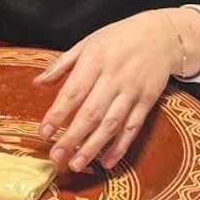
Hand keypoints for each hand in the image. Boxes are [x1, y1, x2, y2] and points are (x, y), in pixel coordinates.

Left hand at [35, 11, 181, 171]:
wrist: (161, 34)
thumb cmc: (118, 38)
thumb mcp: (87, 43)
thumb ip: (61, 65)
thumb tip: (37, 83)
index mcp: (94, 61)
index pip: (73, 92)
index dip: (57, 114)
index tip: (44, 132)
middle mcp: (113, 77)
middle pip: (91, 113)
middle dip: (72, 137)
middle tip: (56, 157)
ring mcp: (132, 91)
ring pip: (111, 124)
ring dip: (93, 147)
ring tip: (77, 164)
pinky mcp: (147, 101)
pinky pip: (133, 128)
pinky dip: (121, 146)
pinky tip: (108, 162)